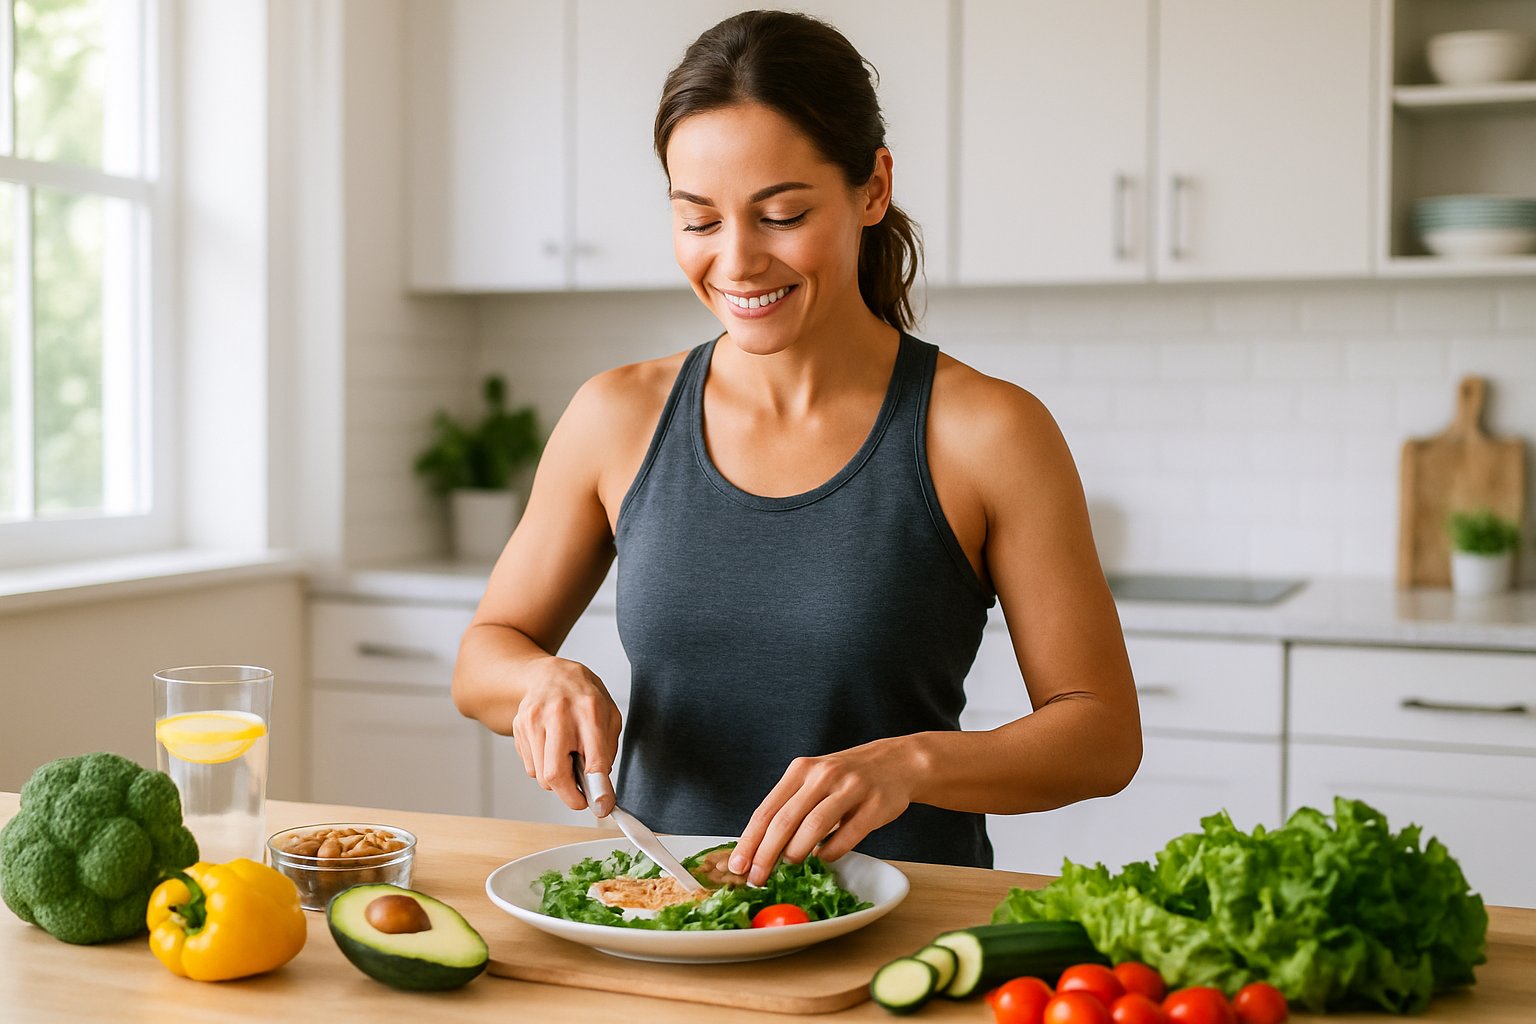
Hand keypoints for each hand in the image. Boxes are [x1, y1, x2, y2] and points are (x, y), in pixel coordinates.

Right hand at [511, 656, 621, 810]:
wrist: (550, 674)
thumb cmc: (584, 697)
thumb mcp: (609, 717)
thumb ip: (606, 752)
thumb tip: (601, 792)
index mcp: (588, 710)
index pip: (593, 760)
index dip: (598, 790)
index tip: (602, 807)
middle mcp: (557, 715)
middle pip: (555, 775)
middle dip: (570, 795)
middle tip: (582, 796)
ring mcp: (532, 721)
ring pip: (540, 776)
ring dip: (557, 779)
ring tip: (567, 757)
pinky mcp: (518, 728)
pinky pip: (531, 766)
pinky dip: (543, 767)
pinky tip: (551, 748)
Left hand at [729, 738, 918, 885]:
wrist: (896, 762)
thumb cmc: (846, 778)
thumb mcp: (814, 780)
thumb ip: (790, 807)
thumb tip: (759, 850)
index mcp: (801, 769)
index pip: (767, 809)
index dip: (750, 841)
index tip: (738, 866)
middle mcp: (823, 775)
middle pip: (786, 820)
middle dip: (766, 855)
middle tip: (757, 879)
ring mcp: (851, 788)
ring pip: (814, 827)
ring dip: (797, 853)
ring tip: (788, 869)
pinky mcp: (875, 804)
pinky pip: (847, 836)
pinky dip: (830, 852)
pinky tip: (823, 858)